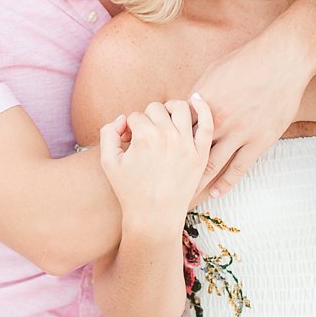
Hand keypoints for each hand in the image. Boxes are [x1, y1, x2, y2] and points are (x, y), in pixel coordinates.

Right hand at [99, 96, 212, 222]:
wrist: (154, 217)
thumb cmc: (130, 191)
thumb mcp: (108, 162)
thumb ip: (108, 132)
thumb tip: (122, 118)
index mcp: (145, 136)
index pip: (135, 116)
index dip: (129, 128)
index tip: (129, 142)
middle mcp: (168, 136)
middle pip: (155, 109)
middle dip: (147, 118)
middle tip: (145, 135)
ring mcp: (188, 144)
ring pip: (180, 107)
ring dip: (169, 109)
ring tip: (165, 120)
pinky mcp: (201, 154)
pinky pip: (207, 123)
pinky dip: (203, 108)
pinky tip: (196, 100)